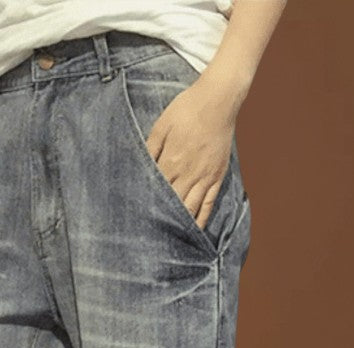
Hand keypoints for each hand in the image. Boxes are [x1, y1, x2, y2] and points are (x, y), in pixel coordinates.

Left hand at [145, 80, 237, 231]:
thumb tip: (140, 167)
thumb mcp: (161, 125)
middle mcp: (188, 173)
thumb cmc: (186, 109)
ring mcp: (204, 177)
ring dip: (179, 226)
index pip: (155, 190)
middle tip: (149, 239)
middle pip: (172, 204)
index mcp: (171, 161)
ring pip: (190, 208)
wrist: (218, 100)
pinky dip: (201, 220)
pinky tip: (193, 231)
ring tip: (169, 242)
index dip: (146, 206)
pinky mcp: (217, 177)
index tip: (136, 219)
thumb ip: (150, 148)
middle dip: (160, 221)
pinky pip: (208, 204)